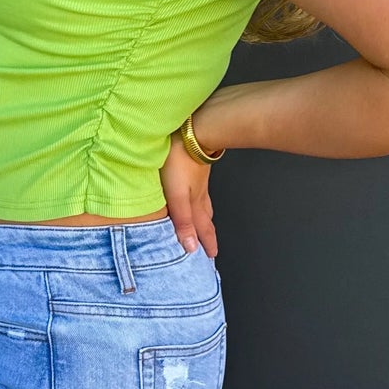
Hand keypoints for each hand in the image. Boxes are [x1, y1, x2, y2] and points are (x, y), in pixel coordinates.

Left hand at [160, 130, 219, 258]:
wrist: (194, 130)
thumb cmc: (180, 160)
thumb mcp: (176, 195)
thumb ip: (182, 221)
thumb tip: (191, 247)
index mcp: (195, 203)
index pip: (202, 229)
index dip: (206, 244)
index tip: (211, 258)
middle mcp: (200, 194)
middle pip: (206, 219)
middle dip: (208, 235)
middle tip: (212, 248)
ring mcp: (199, 180)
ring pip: (205, 205)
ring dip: (206, 218)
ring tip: (206, 226)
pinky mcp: (196, 168)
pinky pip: (200, 191)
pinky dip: (200, 201)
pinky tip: (196, 194)